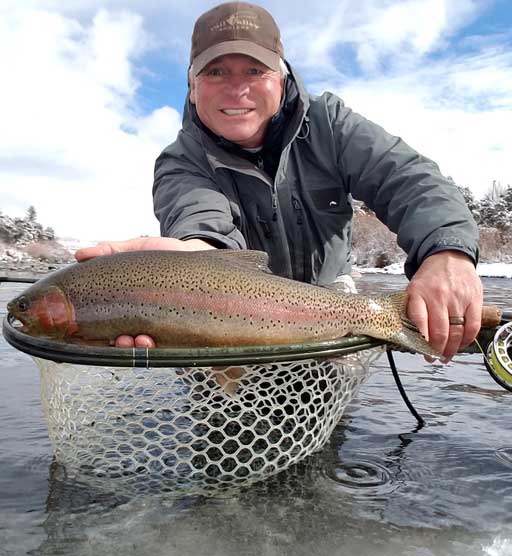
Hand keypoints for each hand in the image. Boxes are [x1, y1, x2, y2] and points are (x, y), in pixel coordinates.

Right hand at [75, 236, 215, 346]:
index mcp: (129, 307)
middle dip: (120, 344)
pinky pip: (170, 347)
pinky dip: (158, 347)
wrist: (202, 253)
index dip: (95, 335)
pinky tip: (153, 338)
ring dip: (138, 348)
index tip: (88, 333)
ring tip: (140, 339)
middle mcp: (144, 321)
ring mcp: (164, 328)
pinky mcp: (184, 333)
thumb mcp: (138, 248)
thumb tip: (80, 255)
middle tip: (120, 338)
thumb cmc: (169, 254)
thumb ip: (111, 250)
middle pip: (125, 342)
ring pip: (146, 349)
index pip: (107, 327)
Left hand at [406, 250, 482, 361]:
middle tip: (432, 358)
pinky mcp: (474, 299)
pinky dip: (467, 340)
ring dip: (451, 349)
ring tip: (445, 356)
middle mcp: (438, 296)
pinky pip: (472, 326)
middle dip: (436, 350)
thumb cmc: (428, 278)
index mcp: (418, 293)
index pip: (418, 319)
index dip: (421, 339)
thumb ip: (412, 309)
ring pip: (456, 332)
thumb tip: (409, 335)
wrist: (448, 256)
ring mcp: (458, 298)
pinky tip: (461, 344)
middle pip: (439, 331)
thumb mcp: (412, 289)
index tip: (421, 351)